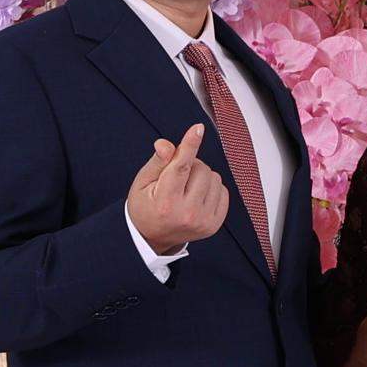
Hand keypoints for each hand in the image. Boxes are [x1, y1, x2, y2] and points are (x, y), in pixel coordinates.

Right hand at [126, 125, 231, 254]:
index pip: (180, 167)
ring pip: (214, 177)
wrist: (151, 237)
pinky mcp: (215, 224)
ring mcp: (203, 221)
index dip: (189, 145)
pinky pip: (223, 191)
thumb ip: (158, 162)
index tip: (198, 129)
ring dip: (201, 176)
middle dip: (190, 165)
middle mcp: (186, 213)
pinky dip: (211, 188)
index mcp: (165, 201)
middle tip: (176, 177)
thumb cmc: (144, 207)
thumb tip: (166, 144)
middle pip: (201, 168)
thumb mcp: (142, 182)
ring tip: (185, 188)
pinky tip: (196, 196)